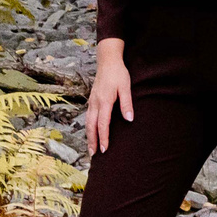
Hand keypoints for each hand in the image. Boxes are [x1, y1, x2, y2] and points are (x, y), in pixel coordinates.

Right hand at [86, 39, 132, 153]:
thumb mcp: (125, 87)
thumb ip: (127, 103)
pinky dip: (88, 128)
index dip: (103, 137)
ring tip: (91, 149)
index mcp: (104, 101)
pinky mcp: (91, 100)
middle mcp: (95, 103)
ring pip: (87, 123)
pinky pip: (88, 118)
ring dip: (89, 137)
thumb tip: (129, 119)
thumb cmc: (118, 73)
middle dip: (92, 141)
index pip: (103, 124)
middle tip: (94, 155)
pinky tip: (91, 133)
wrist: (107, 61)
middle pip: (91, 126)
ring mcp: (92, 102)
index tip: (105, 149)